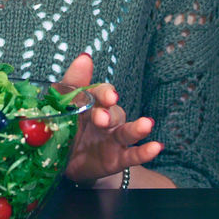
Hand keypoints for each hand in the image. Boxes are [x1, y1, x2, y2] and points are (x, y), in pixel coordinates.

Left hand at [58, 53, 163, 184]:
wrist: (63, 162)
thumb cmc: (66, 128)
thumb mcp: (62, 105)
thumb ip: (73, 83)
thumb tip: (85, 57)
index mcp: (93, 104)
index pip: (103, 93)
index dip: (106, 94)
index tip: (109, 96)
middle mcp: (108, 119)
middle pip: (114, 113)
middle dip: (110, 115)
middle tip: (103, 119)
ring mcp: (114, 139)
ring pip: (128, 132)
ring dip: (137, 128)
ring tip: (146, 125)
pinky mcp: (118, 159)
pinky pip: (133, 155)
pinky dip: (145, 152)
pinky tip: (156, 147)